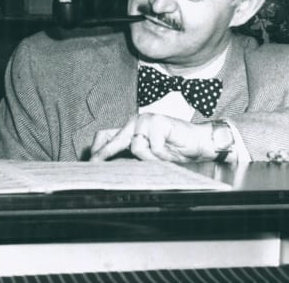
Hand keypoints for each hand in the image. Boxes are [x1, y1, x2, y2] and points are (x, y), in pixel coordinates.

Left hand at [89, 113, 214, 162]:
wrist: (199, 142)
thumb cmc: (175, 149)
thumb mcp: (150, 155)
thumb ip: (132, 156)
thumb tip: (110, 169)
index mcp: (130, 129)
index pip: (105, 136)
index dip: (97, 150)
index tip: (89, 165)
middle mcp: (135, 122)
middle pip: (113, 140)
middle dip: (103, 155)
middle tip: (94, 166)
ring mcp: (146, 120)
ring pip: (136, 147)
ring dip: (151, 159)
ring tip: (165, 157)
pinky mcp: (158, 122)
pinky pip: (153, 148)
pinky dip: (163, 155)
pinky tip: (172, 150)